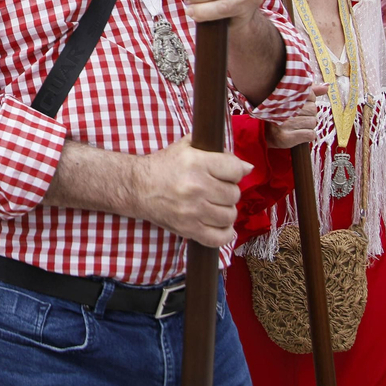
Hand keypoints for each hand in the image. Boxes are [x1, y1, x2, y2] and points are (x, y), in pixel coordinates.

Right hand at [131, 136, 252, 250]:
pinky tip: (220, 226)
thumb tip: (248, 167)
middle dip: (228, 191)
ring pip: (230, 215)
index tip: (227, 173)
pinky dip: (225, 234)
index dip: (235, 171)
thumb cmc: (164, 166)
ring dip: (226, 211)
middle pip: (234, 194)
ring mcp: (193, 211)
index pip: (236, 170)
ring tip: (215, 206)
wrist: (137, 187)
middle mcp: (196, 187)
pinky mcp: (188, 229)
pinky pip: (219, 238)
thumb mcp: (187, 147)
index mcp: (197, 163)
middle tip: (217, 190)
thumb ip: (218, 151)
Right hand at [264, 86, 325, 148]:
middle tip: (296, 117)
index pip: (310, 96)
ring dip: (307, 126)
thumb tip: (326, 87)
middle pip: (313, 110)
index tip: (298, 106)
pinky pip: (310, 135)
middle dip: (308, 115)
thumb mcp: (293, 100)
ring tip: (295, 126)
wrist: (265, 134)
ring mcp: (284, 123)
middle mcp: (283, 108)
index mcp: (284, 96)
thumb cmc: (282, 115)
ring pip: (312, 122)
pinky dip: (307, 136)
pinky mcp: (286, 137)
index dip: (308, 102)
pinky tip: (298, 134)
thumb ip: (310, 92)